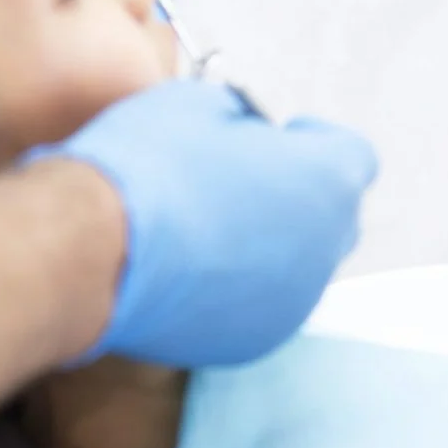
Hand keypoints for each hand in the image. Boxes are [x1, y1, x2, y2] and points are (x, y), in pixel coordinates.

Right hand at [23, 80, 378, 366]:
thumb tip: (240, 129)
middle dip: (299, 194)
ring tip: (207, 224)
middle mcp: (325, 248)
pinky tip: (188, 267)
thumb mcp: (200, 105)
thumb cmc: (149, 167)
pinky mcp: (251, 342)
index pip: (353, 155)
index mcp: (329, 181)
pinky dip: (236, 287)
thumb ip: (240, 118)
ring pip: (297, 266)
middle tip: (246, 177)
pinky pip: (259, 305)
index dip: (317, 141)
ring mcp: (293, 302)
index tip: (284, 135)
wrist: (93, 250)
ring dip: (268, 245)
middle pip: (332, 215)